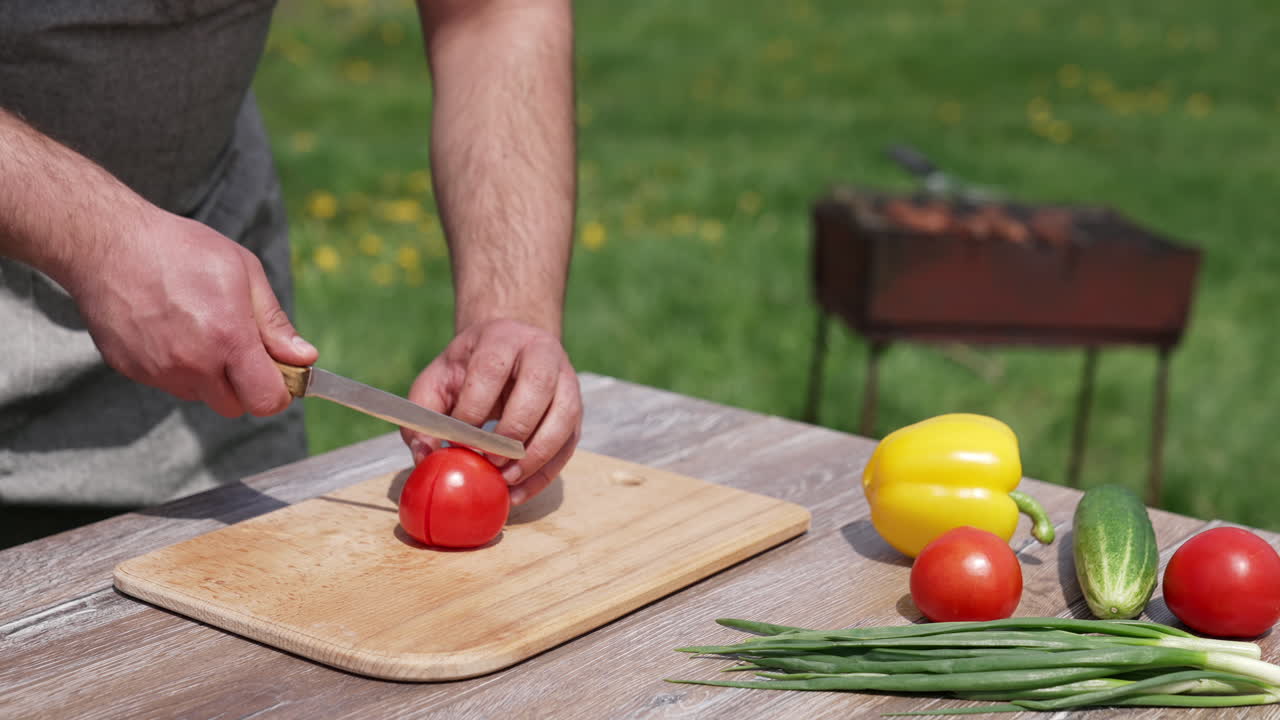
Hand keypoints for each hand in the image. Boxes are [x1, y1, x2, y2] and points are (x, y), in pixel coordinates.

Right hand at [63, 208, 317, 416]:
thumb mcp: (244, 272)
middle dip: (245, 385)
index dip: (279, 392)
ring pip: (200, 395)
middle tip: (240, 348)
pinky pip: (168, 383)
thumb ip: (274, 324)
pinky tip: (170, 329)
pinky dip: (177, 367)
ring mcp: (158, 371)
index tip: (280, 374)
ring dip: (210, 376)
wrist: (108, 243)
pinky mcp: (132, 370)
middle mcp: (193, 364)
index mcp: (228, 339)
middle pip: (235, 406)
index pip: (265, 401)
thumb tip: (304, 358)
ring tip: (199, 328)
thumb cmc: (182, 250)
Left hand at [402, 319, 581, 504]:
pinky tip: (519, 491)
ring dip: (535, 456)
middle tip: (487, 461)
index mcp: (502, 338)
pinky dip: (545, 473)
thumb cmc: (467, 371)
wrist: (508, 354)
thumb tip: (426, 454)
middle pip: (537, 387)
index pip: (491, 369)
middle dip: (511, 432)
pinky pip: (568, 445)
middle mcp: (542, 352)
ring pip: (563, 418)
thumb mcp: (438, 381)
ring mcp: (567, 381)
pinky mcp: (576, 410)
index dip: (474, 407)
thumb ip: (423, 414)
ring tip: (506, 480)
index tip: (456, 440)